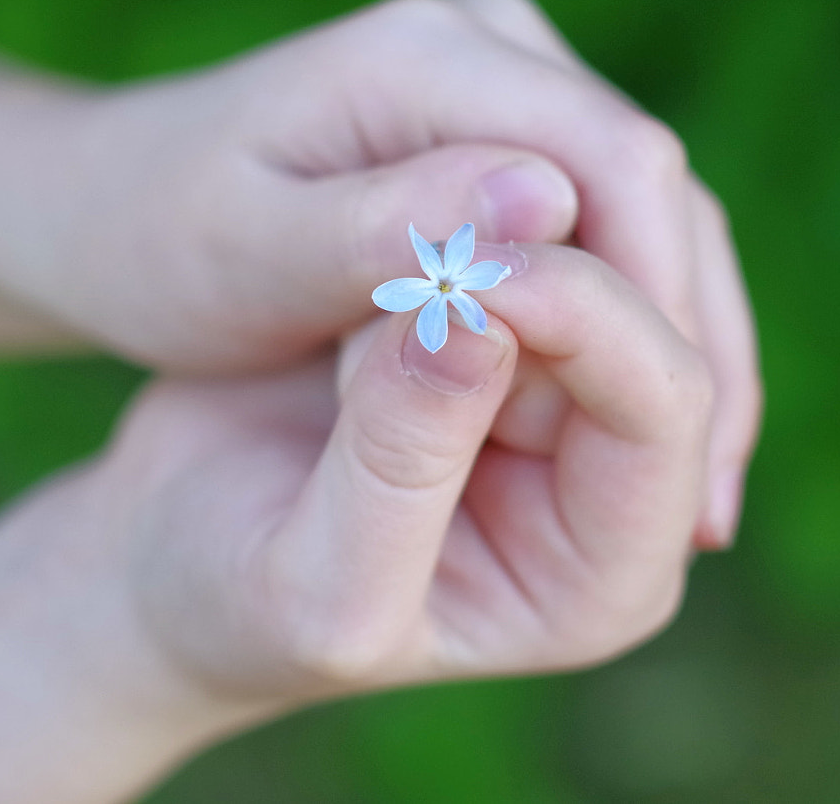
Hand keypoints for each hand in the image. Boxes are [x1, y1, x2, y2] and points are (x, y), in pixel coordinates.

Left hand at [0, 0, 758, 544]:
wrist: (97, 199)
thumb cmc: (150, 239)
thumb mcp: (249, 255)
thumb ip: (392, 229)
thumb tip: (546, 201)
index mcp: (426, 57)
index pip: (617, 162)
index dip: (665, 308)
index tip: (682, 454)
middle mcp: (487, 41)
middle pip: (652, 185)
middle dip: (685, 340)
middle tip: (704, 510)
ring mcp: (498, 75)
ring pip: (642, 210)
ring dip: (670, 342)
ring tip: (690, 498)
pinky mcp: (495, 125)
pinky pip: (600, 224)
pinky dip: (623, 325)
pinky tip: (630, 429)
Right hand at [102, 241, 722, 706]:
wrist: (173, 552)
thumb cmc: (234, 603)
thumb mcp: (314, 584)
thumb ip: (402, 464)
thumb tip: (477, 318)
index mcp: (612, 572)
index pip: (667, 405)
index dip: (581, 309)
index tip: (454, 263)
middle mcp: (620, 483)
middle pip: (648, 311)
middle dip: (524, 275)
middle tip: (382, 291)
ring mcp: (568, 404)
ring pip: (584, 254)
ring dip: (470, 255)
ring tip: (345, 347)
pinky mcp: (508, 335)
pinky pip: (517, 236)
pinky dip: (438, 237)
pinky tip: (352, 307)